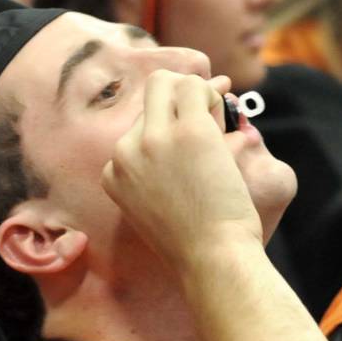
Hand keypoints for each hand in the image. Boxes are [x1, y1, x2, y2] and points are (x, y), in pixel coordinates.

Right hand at [101, 71, 262, 271]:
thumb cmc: (198, 241)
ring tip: (220, 113)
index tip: (191, 131)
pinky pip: (196, 88)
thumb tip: (198, 123)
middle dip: (181, 94)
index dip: (168, 123)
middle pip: (148, 96)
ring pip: (167, 82)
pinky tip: (228, 112)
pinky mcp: (189, 131)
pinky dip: (214, 94)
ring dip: (198, 92)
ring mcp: (154, 139)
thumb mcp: (160, 208)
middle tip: (209, 110)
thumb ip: (162, 171)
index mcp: (113, 173)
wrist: (212, 258)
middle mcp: (125, 151)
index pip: (137, 127)